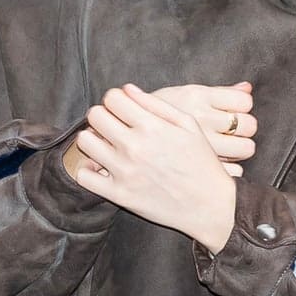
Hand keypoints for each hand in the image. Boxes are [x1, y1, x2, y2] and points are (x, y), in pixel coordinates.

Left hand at [65, 85, 237, 251]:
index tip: (122, 110)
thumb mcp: (189, 125)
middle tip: (114, 126)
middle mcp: (134, 147)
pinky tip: (102, 168)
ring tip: (107, 146)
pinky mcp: (119, 195)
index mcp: (151, 126)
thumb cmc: (203, 163)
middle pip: (95, 115)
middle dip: (103, 117)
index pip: (112, 98)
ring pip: (85, 142)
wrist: (210, 206)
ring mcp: (124, 172)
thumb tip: (127, 89)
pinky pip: (84, 176)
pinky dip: (89, 170)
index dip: (116, 101)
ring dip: (94, 140)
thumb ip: (156, 105)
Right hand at [152, 84, 256, 176]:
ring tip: (226, 148)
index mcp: (197, 98)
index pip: (244, 102)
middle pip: (249, 126)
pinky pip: (234, 170)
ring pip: (244, 149)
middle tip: (231, 132)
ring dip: (239, 148)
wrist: (127, 144)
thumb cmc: (154, 118)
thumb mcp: (181, 96)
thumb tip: (247, 87)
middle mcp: (203, 120)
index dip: (243, 107)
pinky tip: (217, 165)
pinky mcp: (201, 170)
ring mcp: (203, 147)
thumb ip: (216, 92)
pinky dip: (231, 168)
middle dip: (244, 129)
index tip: (233, 113)